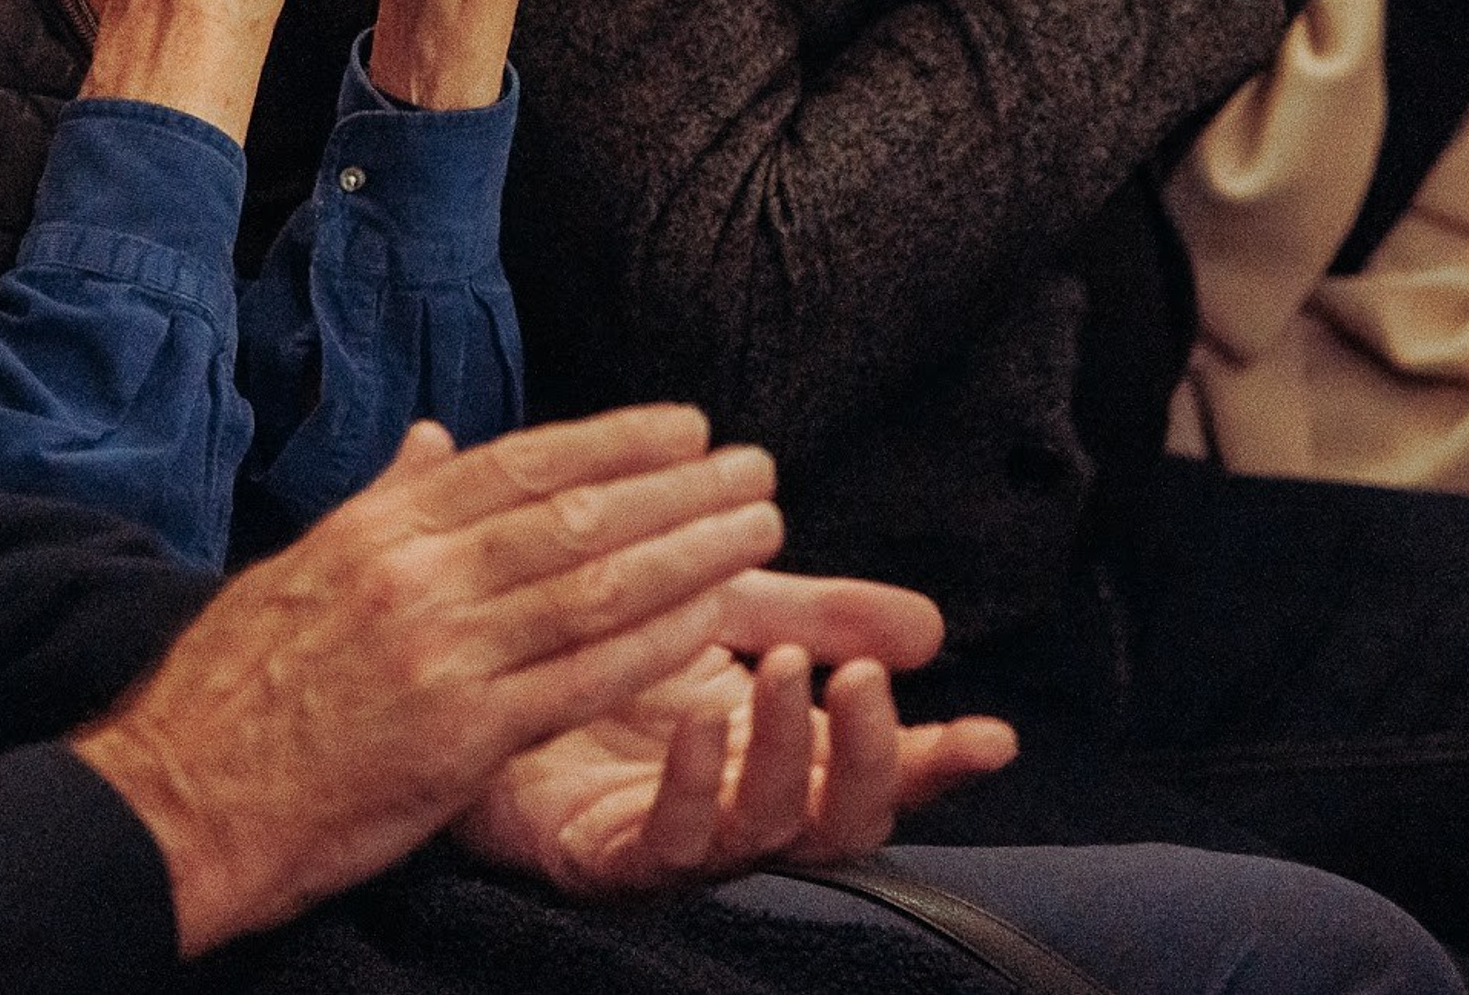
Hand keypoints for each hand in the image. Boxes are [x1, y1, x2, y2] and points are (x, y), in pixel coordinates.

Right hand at [72, 405, 788, 957]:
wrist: (172, 800)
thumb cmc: (236, 686)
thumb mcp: (305, 565)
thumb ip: (388, 500)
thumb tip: (437, 438)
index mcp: (385, 529)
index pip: (525, 462)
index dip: (617, 439)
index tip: (688, 425)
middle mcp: (419, 575)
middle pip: (578, 513)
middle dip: (681, 488)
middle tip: (755, 466)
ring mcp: (442, 654)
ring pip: (596, 585)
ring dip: (692, 552)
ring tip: (761, 528)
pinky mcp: (458, 738)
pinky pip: (582, 677)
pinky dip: (656, 641)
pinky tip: (712, 618)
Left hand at [456, 568, 1017, 894]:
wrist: (477, 670)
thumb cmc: (606, 649)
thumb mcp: (731, 613)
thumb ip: (823, 617)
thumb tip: (933, 628)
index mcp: (777, 756)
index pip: (875, 777)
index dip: (934, 763)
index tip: (991, 736)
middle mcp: (736, 810)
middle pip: (835, 825)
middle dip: (861, 756)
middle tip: (857, 674)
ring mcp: (673, 840)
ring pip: (758, 835)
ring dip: (781, 754)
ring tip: (778, 672)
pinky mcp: (598, 855)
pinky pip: (659, 844)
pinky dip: (691, 786)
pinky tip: (696, 721)